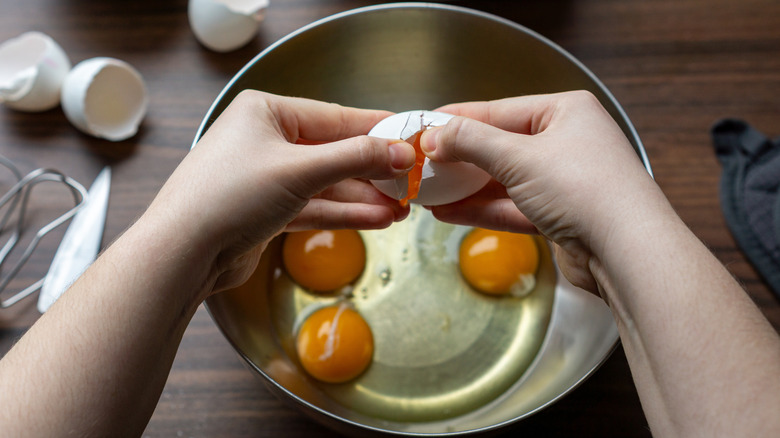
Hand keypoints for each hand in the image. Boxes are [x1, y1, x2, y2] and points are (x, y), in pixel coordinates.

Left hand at [146, 90, 414, 293]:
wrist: (183, 253)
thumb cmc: (227, 196)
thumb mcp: (300, 169)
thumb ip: (354, 159)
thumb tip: (400, 152)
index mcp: (265, 113)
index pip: (334, 117)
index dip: (376, 130)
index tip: (410, 138)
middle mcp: (265, 141)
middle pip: (333, 152)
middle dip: (372, 171)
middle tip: (409, 182)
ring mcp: (265, 178)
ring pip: (326, 185)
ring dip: (362, 197)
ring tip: (400, 208)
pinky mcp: (266, 211)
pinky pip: (314, 207)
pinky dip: (343, 214)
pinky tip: (375, 219)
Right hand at [420, 91, 662, 291]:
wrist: (627, 251)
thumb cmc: (585, 188)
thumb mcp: (519, 156)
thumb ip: (472, 142)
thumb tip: (435, 134)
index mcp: (565, 111)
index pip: (499, 110)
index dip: (458, 120)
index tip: (424, 126)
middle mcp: (567, 142)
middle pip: (500, 146)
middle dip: (459, 159)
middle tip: (422, 164)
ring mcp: (563, 181)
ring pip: (503, 181)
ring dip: (465, 188)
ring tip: (427, 192)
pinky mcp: (559, 216)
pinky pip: (512, 207)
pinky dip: (481, 210)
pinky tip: (448, 213)